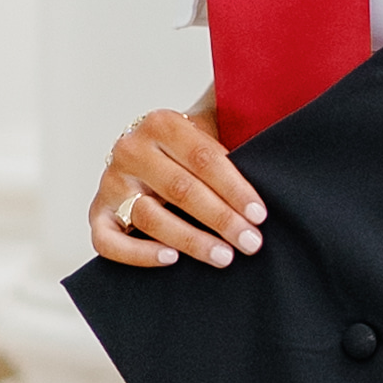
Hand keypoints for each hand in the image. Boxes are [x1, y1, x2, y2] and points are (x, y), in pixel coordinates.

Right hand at [90, 108, 262, 271]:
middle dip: (221, 219)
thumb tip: (284, 132)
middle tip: (250, 242)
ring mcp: (111, 183)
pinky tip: (171, 260)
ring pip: (150, 217)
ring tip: (224, 257)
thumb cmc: (194, 148)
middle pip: (181, 189)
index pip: (204, 158)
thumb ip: (238, 125)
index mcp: (161, 123)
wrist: (151, 154)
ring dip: (191, 240)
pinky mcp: (97, 214)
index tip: (259, 214)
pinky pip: (109, 242)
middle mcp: (130, 149)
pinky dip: (138, 254)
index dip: (234, 188)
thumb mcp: (213, 126)